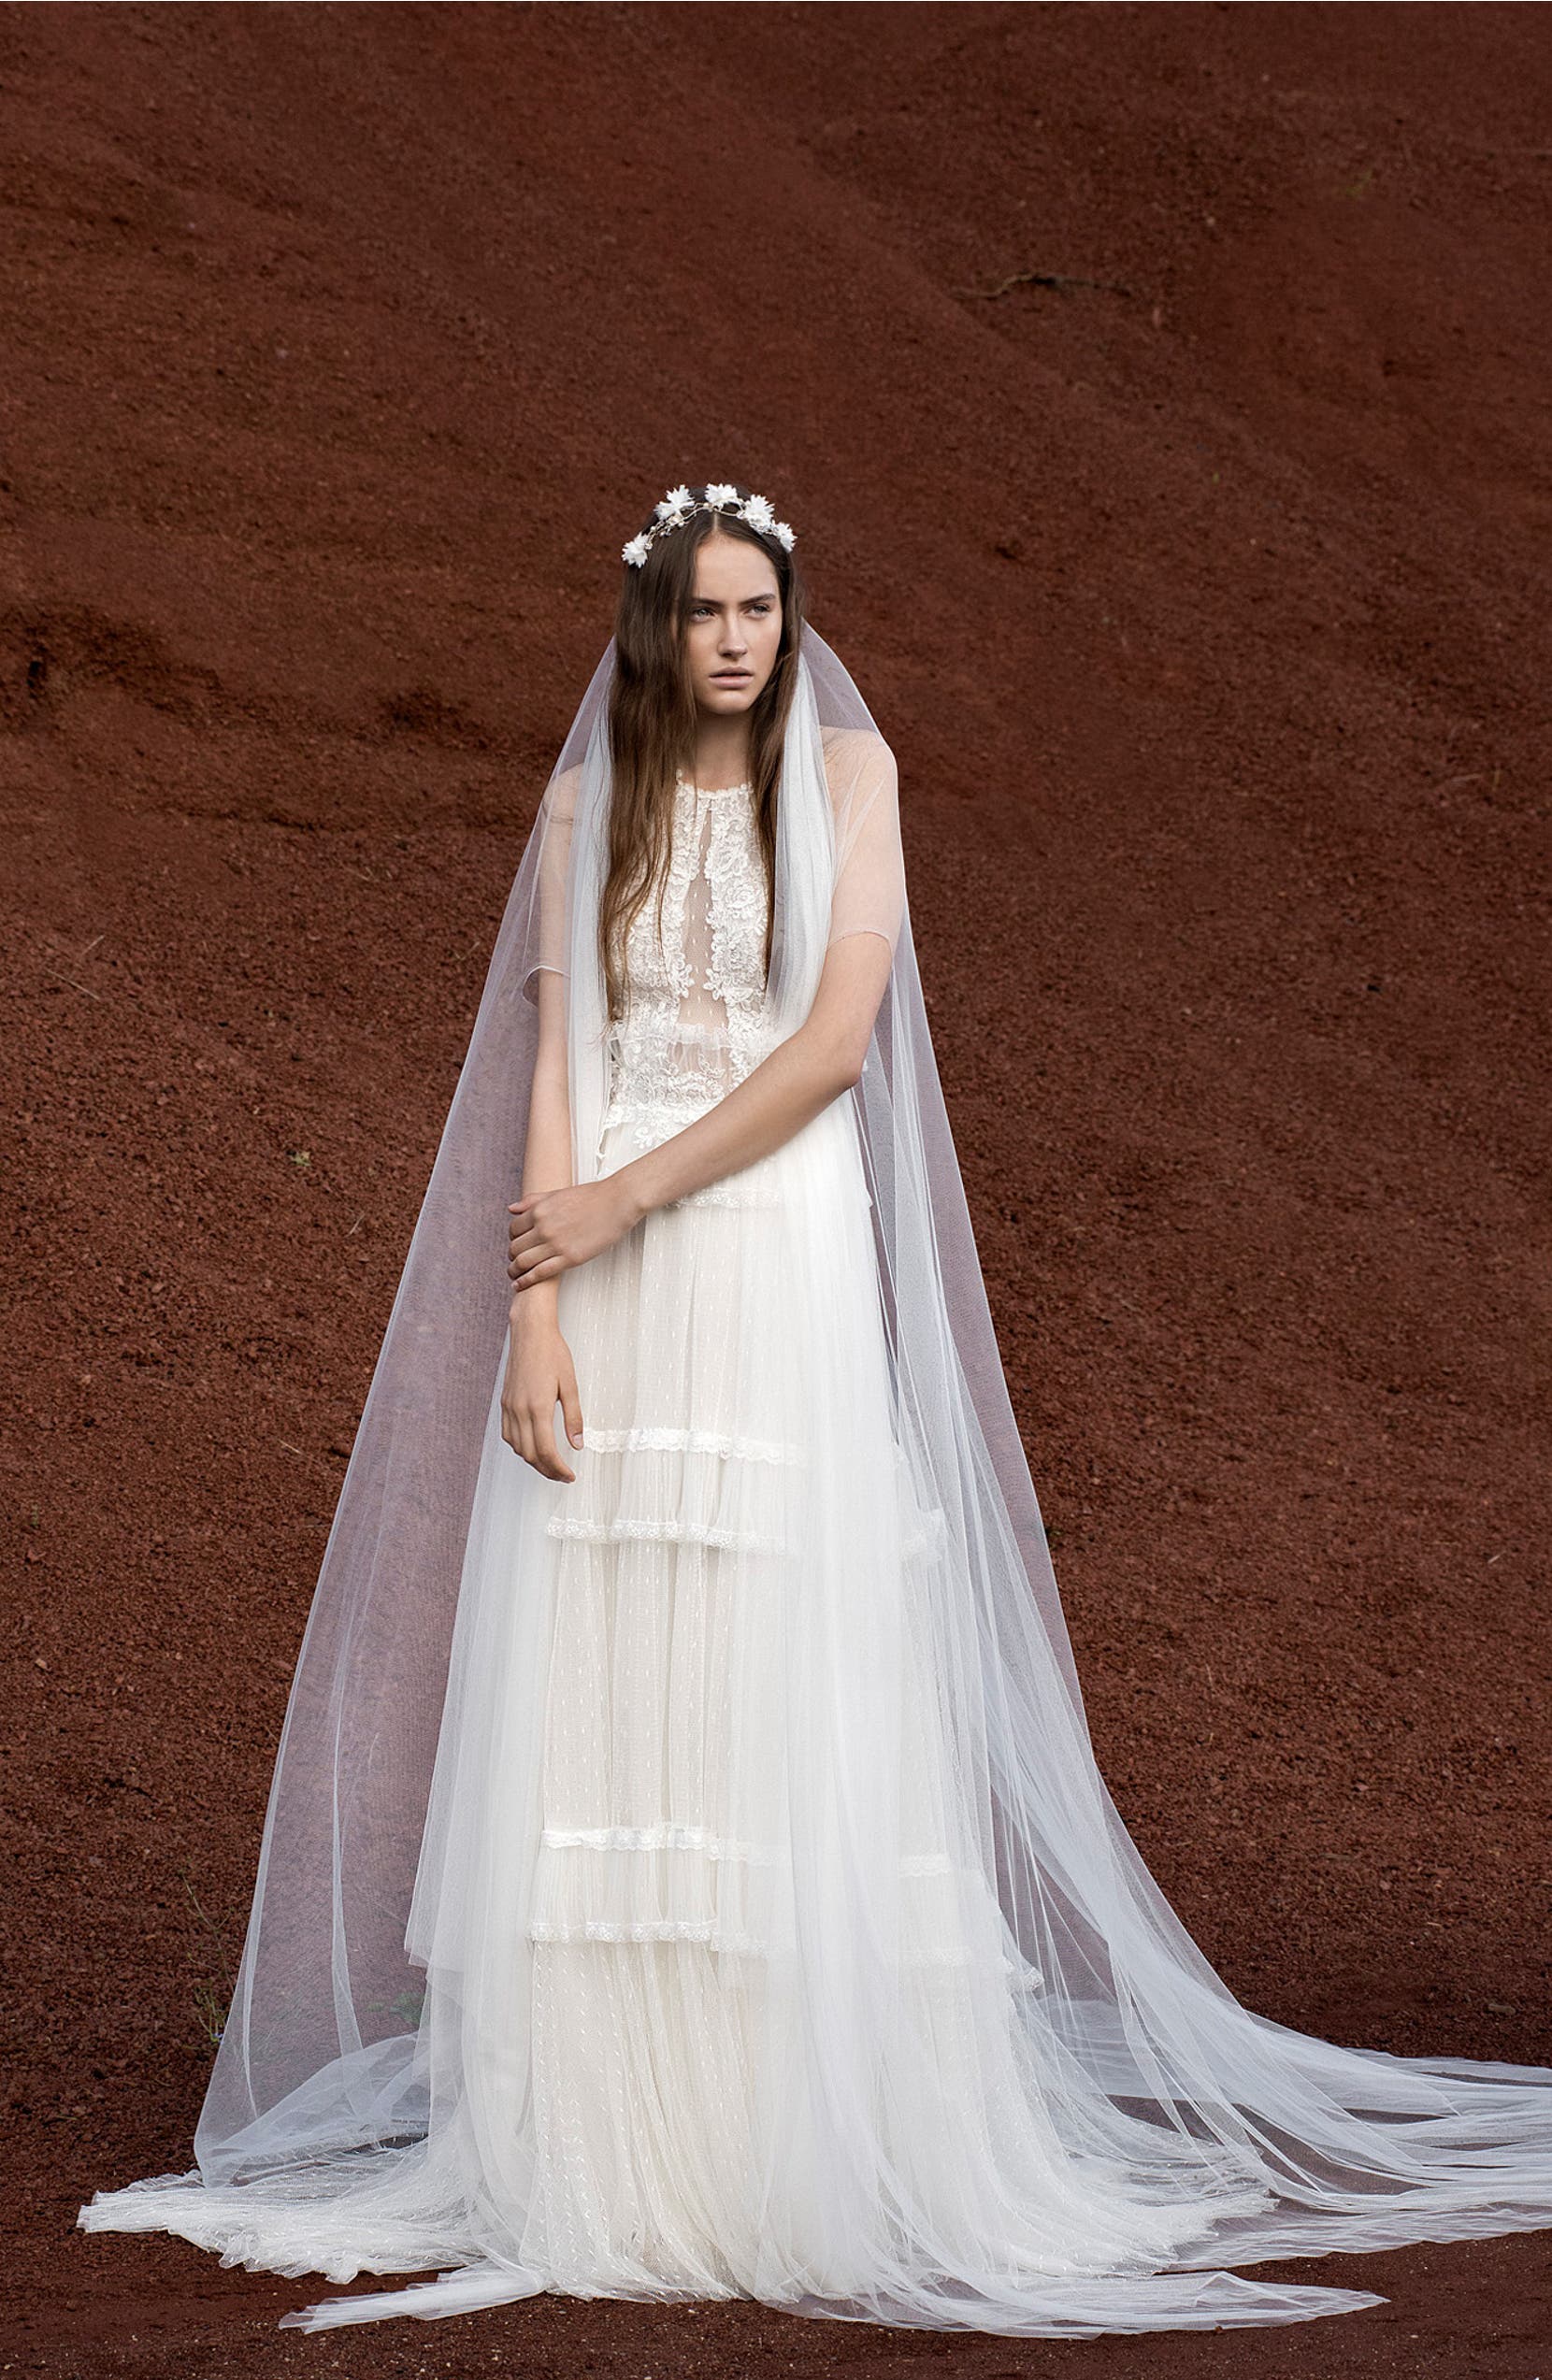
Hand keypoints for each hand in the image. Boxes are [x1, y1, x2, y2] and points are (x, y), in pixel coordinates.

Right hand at [501, 1319, 583, 1479]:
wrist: (530, 1333)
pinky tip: (531, 1446)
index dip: (559, 1469)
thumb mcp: (571, 1385)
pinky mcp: (504, 1402)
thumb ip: (574, 1418)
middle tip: (563, 1475)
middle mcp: (520, 1410)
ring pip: (517, 1447)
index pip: (547, 1451)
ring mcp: (509, 1407)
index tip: (570, 1476)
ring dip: (533, 1461)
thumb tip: (577, 1445)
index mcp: (539, 1407)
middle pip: (530, 1455)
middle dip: (547, 1470)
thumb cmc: (553, 1354)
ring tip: (550, 1464)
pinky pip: (508, 1434)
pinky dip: (520, 1447)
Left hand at [507, 1174, 641, 1289]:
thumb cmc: (593, 1197)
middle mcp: (543, 1228)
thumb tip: (511, 1208)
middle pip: (515, 1248)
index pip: (513, 1229)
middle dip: (512, 1256)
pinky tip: (520, 1285)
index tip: (515, 1244)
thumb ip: (533, 1201)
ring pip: (523, 1262)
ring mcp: (556, 1244)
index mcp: (539, 1211)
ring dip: (514, 1271)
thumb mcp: (557, 1193)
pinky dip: (526, 1281)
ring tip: (514, 1275)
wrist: (617, 1202)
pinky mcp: (570, 1258)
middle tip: (514, 1261)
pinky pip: (540, 1273)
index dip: (512, 1239)